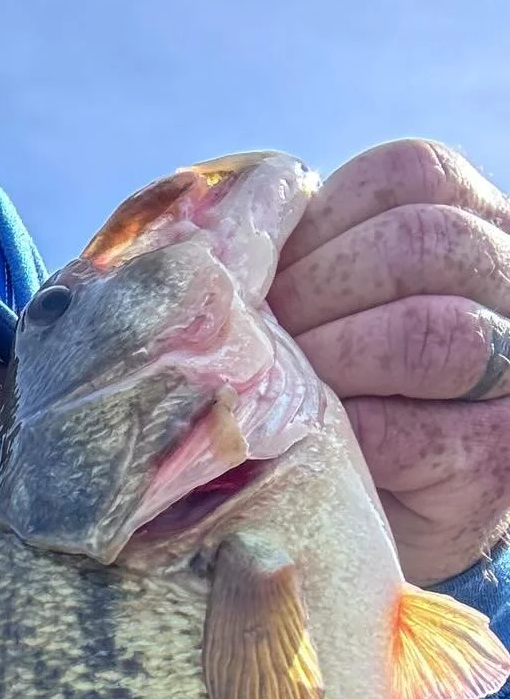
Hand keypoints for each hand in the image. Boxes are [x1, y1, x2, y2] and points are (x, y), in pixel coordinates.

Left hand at [267, 140, 509, 584]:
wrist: (361, 525)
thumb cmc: (323, 398)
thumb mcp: (316, 304)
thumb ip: (296, 255)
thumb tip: (216, 226)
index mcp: (475, 222)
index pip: (408, 172)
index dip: (315, 222)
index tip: (262, 281)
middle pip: (422, 241)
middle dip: (314, 292)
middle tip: (254, 348)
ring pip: (430, 331)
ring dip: (329, 362)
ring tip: (280, 394)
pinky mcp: (495, 460)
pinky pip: (409, 433)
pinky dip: (338, 438)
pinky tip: (304, 447)